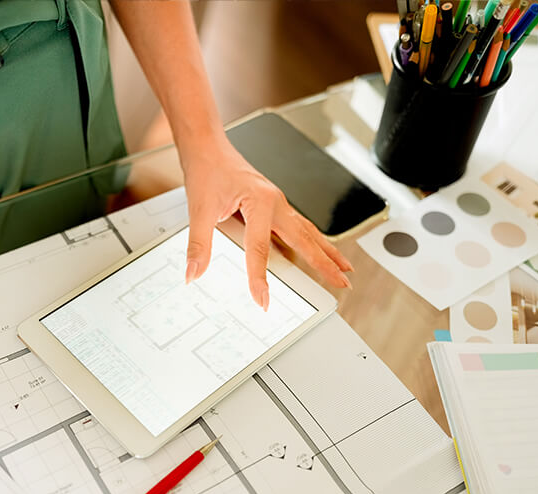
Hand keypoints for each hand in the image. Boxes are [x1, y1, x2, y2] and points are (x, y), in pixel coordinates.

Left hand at [179, 135, 352, 308]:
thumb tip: (194, 272)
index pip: (260, 250)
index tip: (262, 301)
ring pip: (308, 232)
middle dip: (325, 263)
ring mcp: (278, 203)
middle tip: (342, 283)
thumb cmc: (207, 170)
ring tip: (344, 268)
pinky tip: (320, 249)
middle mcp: (275, 202)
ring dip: (327, 251)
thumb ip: (198, 245)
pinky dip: (314, 240)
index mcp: (259, 202)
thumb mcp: (199, 210)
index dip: (260, 278)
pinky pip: (300, 225)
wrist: (208, 148)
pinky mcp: (275, 204)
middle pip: (304, 239)